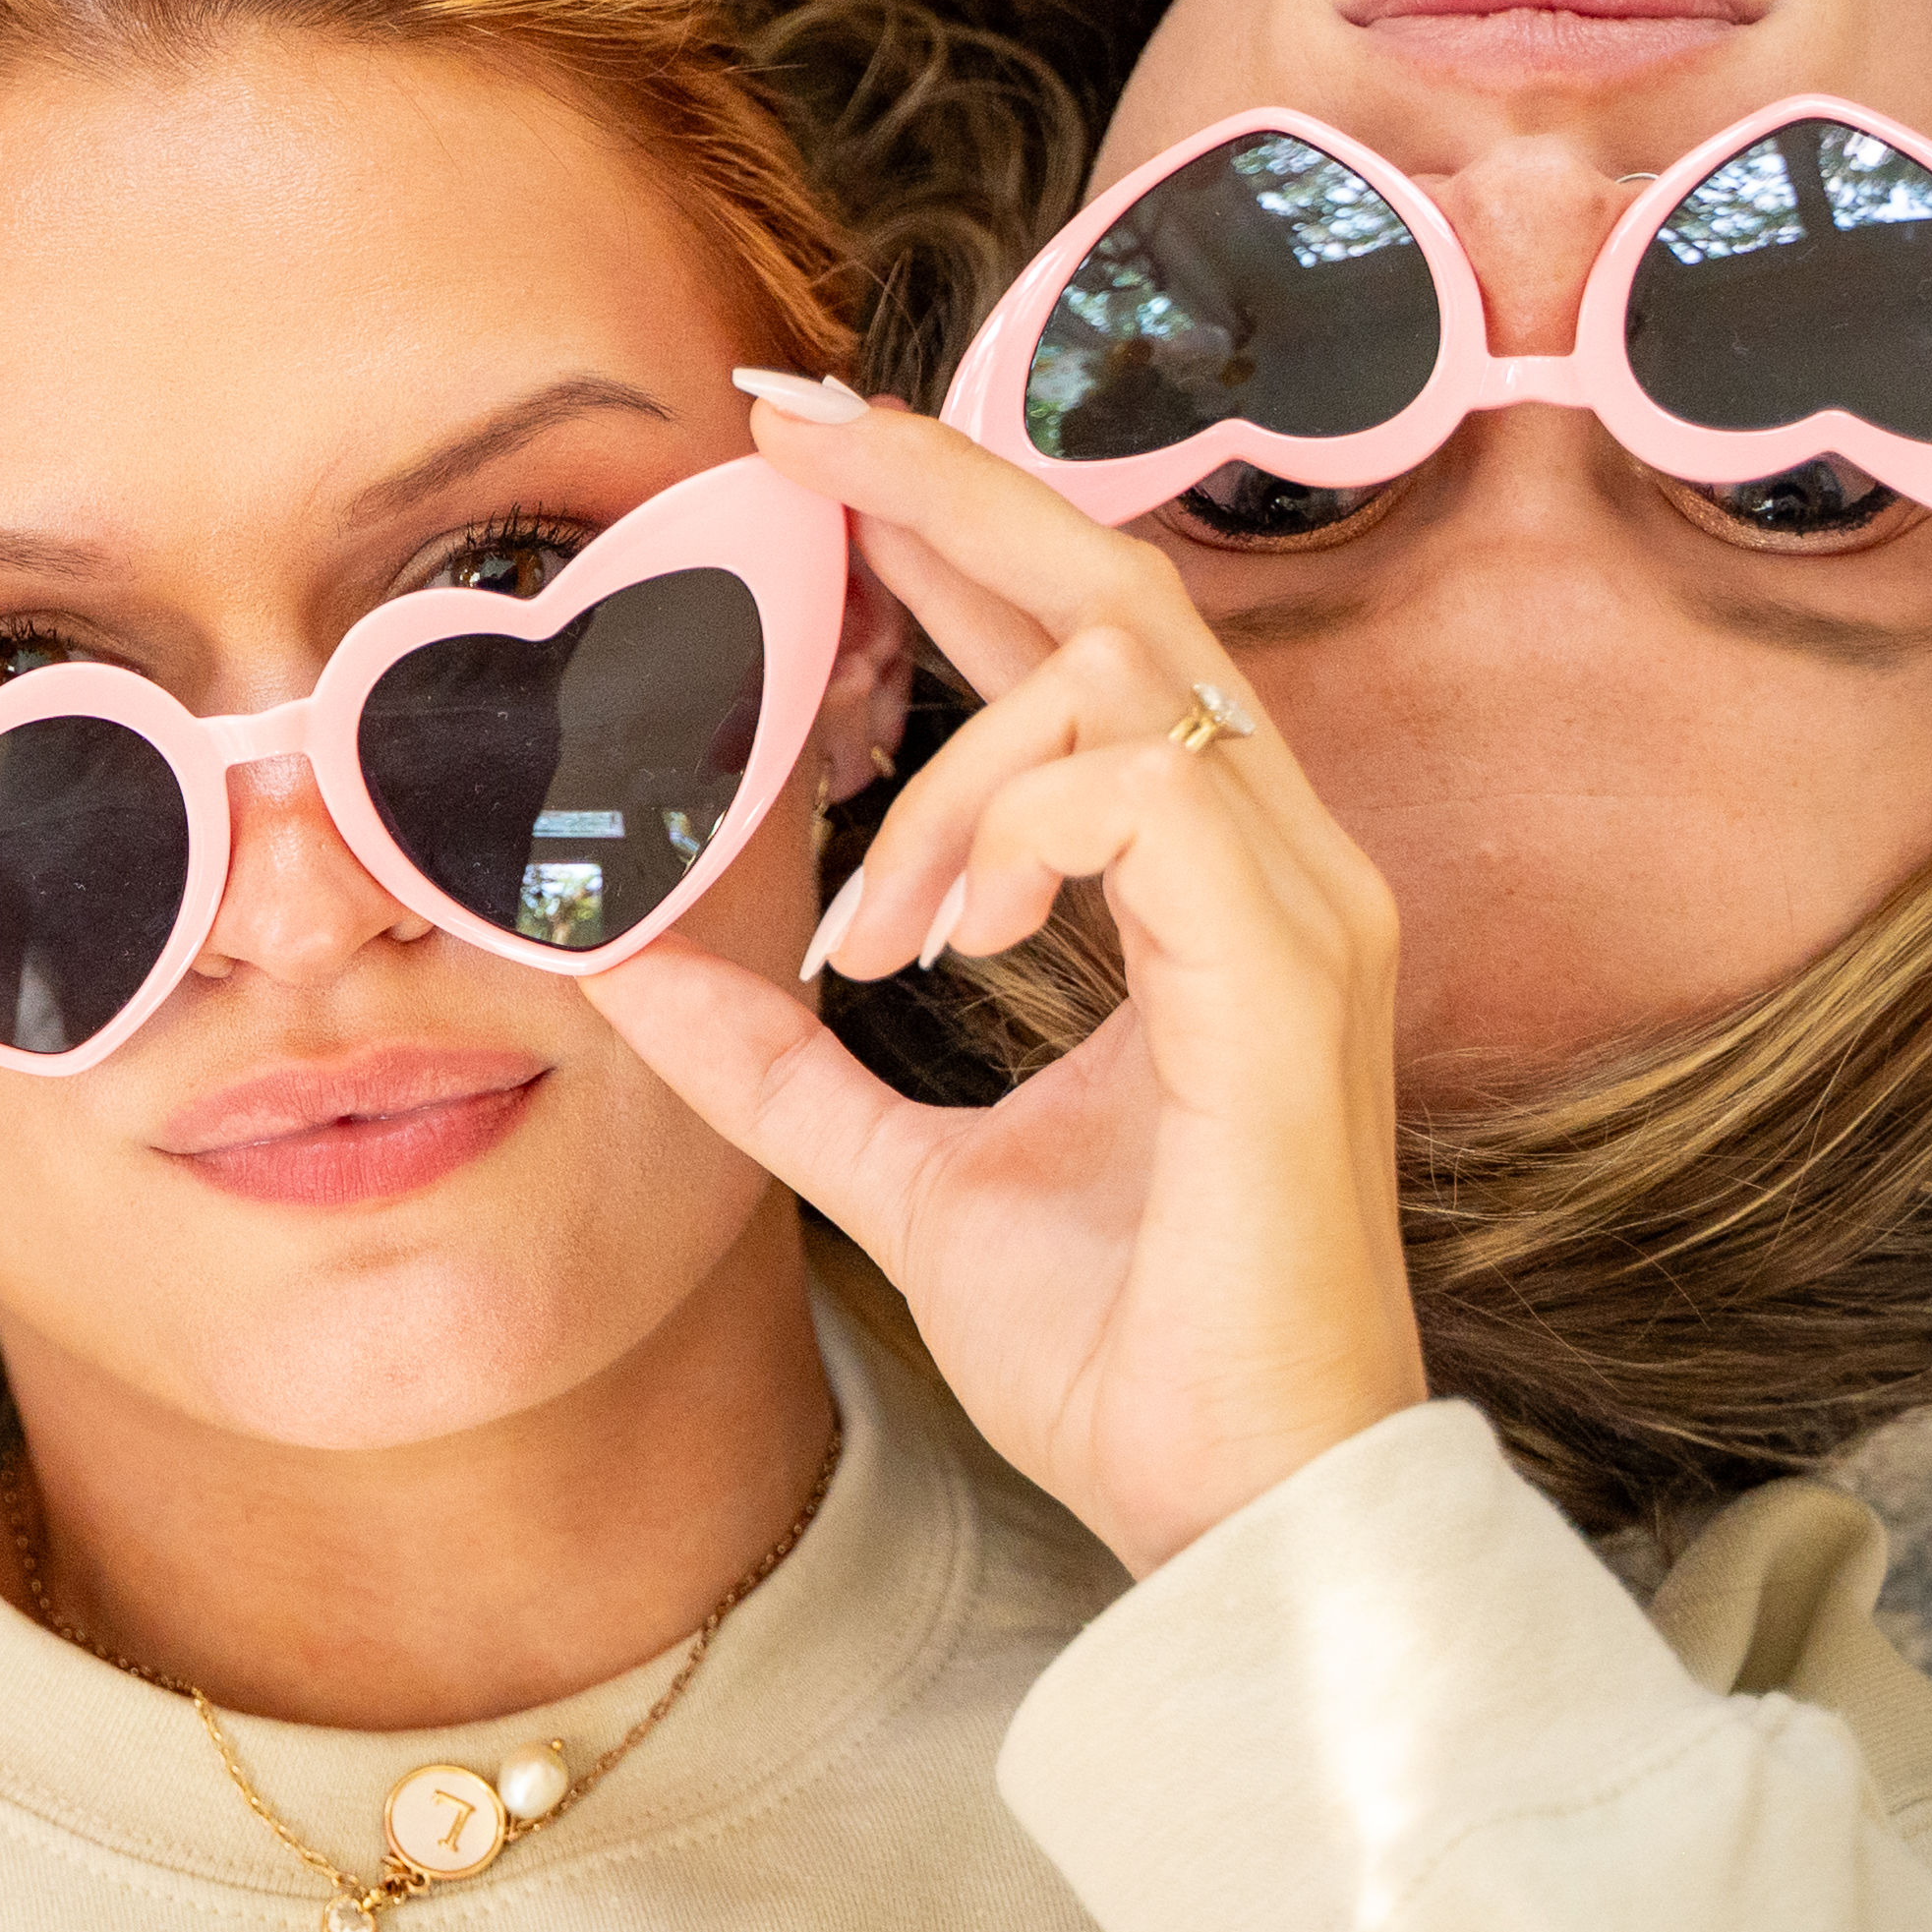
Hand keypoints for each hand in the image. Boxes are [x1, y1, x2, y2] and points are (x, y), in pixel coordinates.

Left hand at [580, 394, 1424, 1573]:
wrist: (1232, 1508)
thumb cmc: (1118, 1351)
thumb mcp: (893, 1178)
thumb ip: (775, 1066)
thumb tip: (628, 968)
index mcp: (1208, 893)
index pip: (1079, 649)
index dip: (952, 531)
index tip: (815, 455)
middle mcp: (1279, 867)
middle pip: (1116, 590)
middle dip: (948, 488)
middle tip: (790, 424)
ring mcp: (1303, 912)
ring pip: (1116, 683)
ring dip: (945, 774)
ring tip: (870, 930)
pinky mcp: (1286, 979)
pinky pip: (1135, 799)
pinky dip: (1003, 839)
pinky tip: (936, 939)